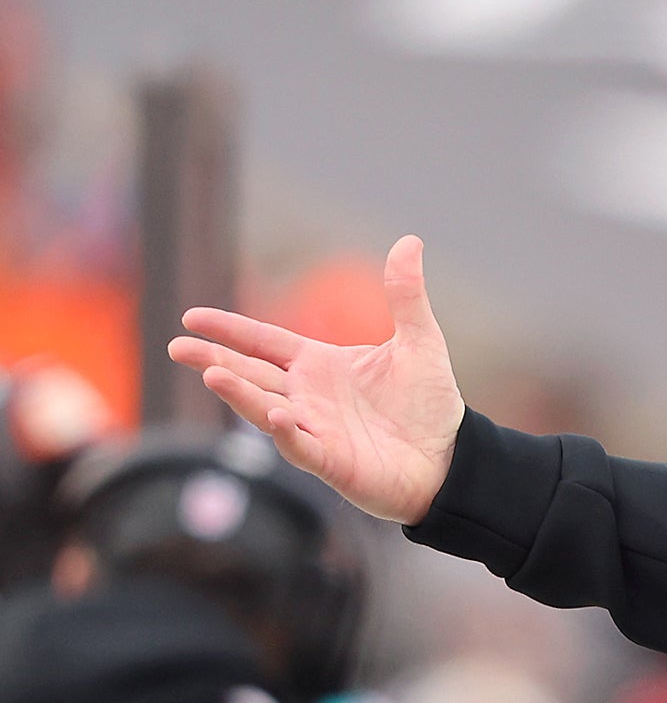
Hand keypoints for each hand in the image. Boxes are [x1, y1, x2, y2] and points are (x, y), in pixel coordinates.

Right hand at [166, 235, 466, 524]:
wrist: (453, 459)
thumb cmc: (430, 405)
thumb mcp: (420, 343)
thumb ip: (406, 295)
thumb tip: (410, 240)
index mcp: (319, 365)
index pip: (264, 342)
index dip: (229, 330)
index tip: (191, 318)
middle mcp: (307, 396)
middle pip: (250, 374)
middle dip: (214, 360)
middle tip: (177, 347)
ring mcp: (314, 429)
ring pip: (264, 408)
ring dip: (240, 393)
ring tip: (212, 375)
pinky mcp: (331, 461)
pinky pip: (300, 446)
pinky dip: (285, 433)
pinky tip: (275, 416)